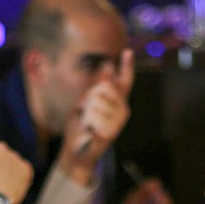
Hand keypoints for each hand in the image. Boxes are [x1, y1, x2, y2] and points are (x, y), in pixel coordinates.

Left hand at [59, 50, 133, 179]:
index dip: (127, 66)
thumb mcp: (86, 102)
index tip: (127, 52)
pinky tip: (90, 131)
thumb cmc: (81, 126)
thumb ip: (98, 87)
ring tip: (88, 123)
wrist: (77, 151)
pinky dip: (86, 123)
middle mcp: (122, 109)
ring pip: (96, 101)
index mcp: (117, 101)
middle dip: (90, 96)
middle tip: (87, 112)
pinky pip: (94, 116)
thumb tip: (108, 66)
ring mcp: (118, 121)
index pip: (124, 80)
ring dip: (86, 111)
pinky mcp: (112, 131)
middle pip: (104, 87)